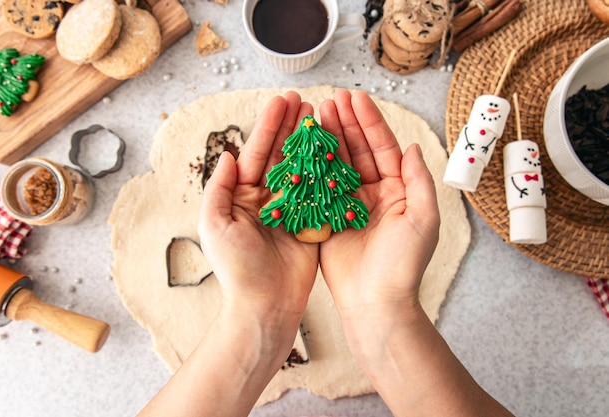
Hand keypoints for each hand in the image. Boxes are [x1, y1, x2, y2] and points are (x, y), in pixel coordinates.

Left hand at [198, 91, 317, 324]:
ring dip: (310, 142)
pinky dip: (327, 169)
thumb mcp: (215, 225)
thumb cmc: (236, 269)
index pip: (256, 153)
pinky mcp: (311, 223)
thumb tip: (227, 155)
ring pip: (302, 168)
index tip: (282, 102)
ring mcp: (290, 210)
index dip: (269, 126)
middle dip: (291, 127)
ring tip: (320, 116)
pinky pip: (319, 191)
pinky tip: (335, 148)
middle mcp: (266, 199)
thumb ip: (219, 189)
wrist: (265, 305)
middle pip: (281, 155)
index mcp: (241, 197)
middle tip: (304, 101)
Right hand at [318, 89, 439, 320]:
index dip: (369, 122)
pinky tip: (304, 146)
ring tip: (316, 114)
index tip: (355, 98)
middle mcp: (373, 193)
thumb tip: (413, 147)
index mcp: (398, 190)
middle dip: (345, 123)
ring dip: (328, 139)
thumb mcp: (423, 218)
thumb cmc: (404, 263)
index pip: (383, 148)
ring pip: (337, 164)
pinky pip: (319, 187)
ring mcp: (348, 204)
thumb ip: (419, 180)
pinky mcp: (327, 219)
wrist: (375, 301)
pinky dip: (312, 166)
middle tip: (331, 99)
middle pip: (358, 150)